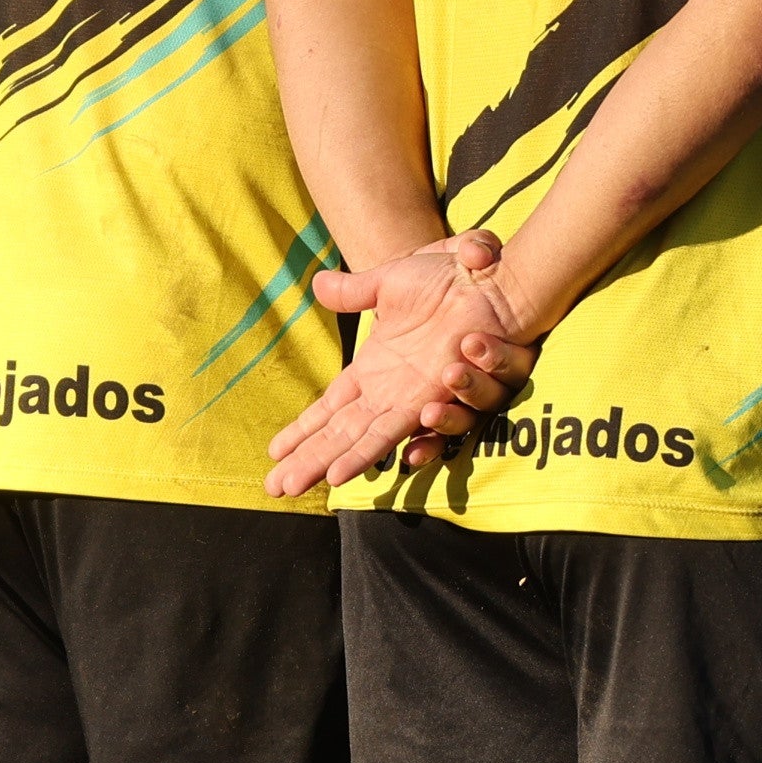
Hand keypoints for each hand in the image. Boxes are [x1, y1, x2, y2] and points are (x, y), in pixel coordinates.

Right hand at [263, 233, 531, 499]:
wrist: (488, 273)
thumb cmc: (449, 276)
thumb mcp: (390, 281)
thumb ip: (355, 291)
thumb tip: (316, 285)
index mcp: (375, 368)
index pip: (331, 407)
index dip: (304, 429)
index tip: (275, 451)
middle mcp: (388, 392)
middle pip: (337, 435)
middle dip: (305, 461)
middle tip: (274, 489)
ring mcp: (408, 399)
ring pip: (359, 443)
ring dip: (328, 464)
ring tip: (296, 485)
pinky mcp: (428, 399)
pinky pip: (391, 432)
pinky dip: (364, 453)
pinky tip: (341, 475)